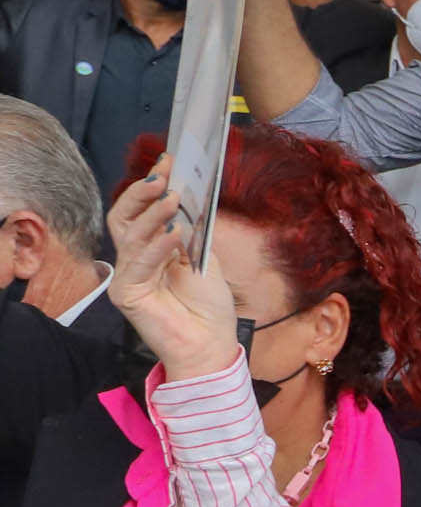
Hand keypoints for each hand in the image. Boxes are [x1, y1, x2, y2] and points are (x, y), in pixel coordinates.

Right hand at [104, 174, 237, 381]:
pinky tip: (176, 234)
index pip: (143, 210)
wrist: (209, 345)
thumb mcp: (204, 259)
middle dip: (142, 192)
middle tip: (162, 174)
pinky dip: (158, 246)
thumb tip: (189, 197)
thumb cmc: (208, 307)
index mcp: (152, 248)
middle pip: (124, 217)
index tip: (170, 160)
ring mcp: (127, 275)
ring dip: (153, 214)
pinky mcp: (126, 293)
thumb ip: (192, 231)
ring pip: (130, 236)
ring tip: (173, 198)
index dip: (153, 185)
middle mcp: (134, 259)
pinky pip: (139, 263)